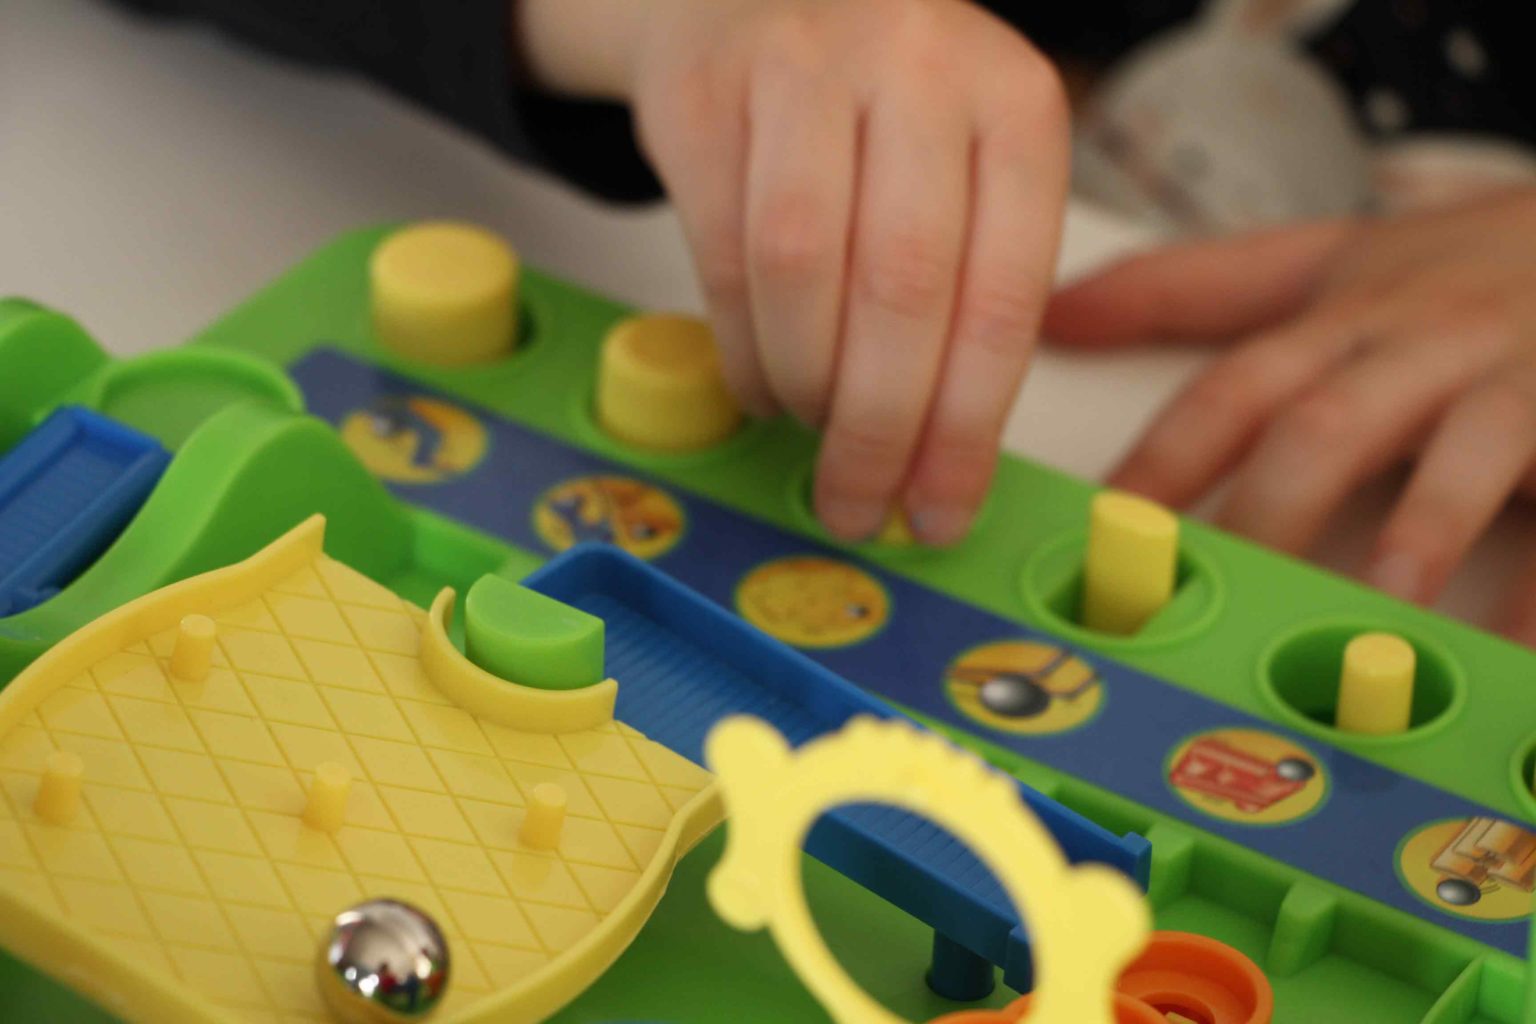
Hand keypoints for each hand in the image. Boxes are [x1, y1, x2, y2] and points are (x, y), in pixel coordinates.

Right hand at [519, 0, 1069, 543]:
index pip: (1005, 295)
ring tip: (812, 428)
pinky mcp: (704, 90)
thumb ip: (969, 292)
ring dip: (806, 385)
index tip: (939, 511)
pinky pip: (720, 253)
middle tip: (859, 506)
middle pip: (904, 289)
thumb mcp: (964, 170)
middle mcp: (919, 65)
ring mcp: (802, 65)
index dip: (968, 428)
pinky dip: (742, 349)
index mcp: (1015, 101)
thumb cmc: (878, 112)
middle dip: (880, 430)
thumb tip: (938, 468)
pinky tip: (761, 385)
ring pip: (801, 270)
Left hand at [1044, 188, 1535, 641]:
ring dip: (1419, 531)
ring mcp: (1515, 381)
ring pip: (1464, 451)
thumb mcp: (1319, 259)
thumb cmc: (1453, 265)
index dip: (1160, 462)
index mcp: (1339, 323)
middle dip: (1265, 513)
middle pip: (1326, 428)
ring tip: (1379, 609)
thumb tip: (1056, 308)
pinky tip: (1522, 652)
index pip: (1230, 390)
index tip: (1099, 536)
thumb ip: (1186, 286)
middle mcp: (1417, 349)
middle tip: (1217, 602)